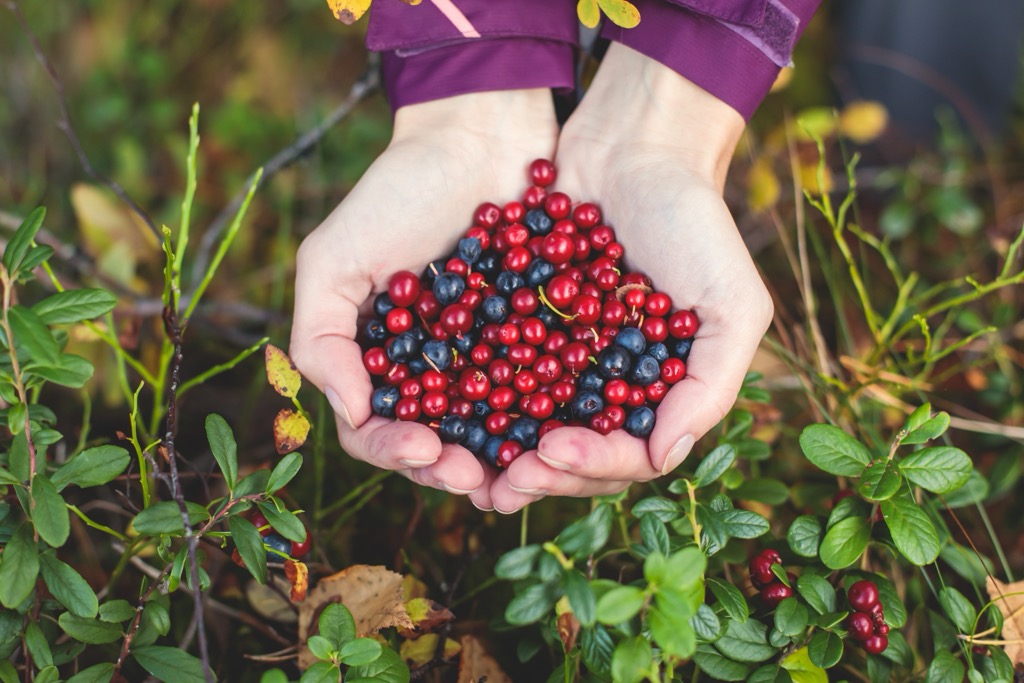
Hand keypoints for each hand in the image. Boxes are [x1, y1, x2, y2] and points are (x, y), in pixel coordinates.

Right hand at [291, 90, 558, 508]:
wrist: (480, 138)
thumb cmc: (397, 193)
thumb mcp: (333, 259)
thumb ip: (320, 339)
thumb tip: (350, 416)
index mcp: (378, 362)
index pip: (375, 431)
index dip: (395, 451)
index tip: (424, 448)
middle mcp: (430, 371)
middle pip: (436, 445)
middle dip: (452, 469)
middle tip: (476, 478)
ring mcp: (485, 360)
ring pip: (490, 433)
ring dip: (500, 462)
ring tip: (518, 476)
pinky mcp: (537, 341)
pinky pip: (542, 393)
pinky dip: (548, 421)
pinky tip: (562, 436)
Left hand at [487, 44, 772, 512]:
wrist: (634, 147)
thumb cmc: (694, 223)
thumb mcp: (732, 303)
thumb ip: (710, 385)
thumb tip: (665, 460)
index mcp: (660, 392)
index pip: (628, 455)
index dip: (593, 465)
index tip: (554, 451)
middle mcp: (609, 385)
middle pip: (573, 452)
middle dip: (540, 471)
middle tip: (503, 479)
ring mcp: (564, 357)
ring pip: (528, 424)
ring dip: (500, 451)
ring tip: (465, 463)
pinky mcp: (521, 325)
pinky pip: (496, 370)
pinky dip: (473, 395)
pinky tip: (444, 408)